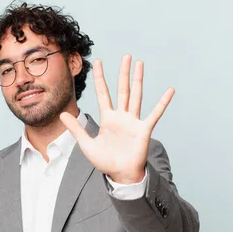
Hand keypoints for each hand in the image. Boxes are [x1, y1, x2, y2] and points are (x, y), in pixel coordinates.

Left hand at [60, 54, 174, 183]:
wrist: (120, 175)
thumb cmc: (105, 161)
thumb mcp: (86, 144)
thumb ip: (76, 128)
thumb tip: (62, 114)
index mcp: (108, 118)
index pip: (103, 93)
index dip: (100, 78)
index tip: (98, 62)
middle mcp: (121, 116)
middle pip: (122, 89)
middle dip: (123, 73)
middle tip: (126, 56)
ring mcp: (133, 121)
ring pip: (136, 96)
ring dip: (138, 80)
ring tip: (140, 64)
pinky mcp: (144, 129)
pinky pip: (155, 114)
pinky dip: (162, 102)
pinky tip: (170, 91)